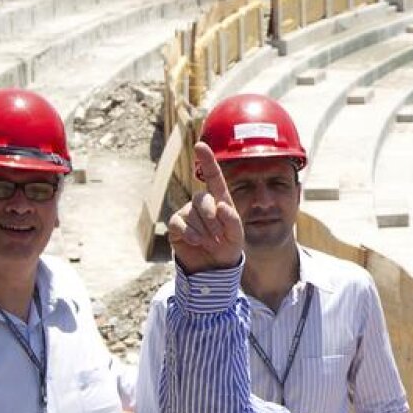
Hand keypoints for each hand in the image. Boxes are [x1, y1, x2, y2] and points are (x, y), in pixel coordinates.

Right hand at [168, 142, 243, 272]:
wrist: (213, 268)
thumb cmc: (228, 247)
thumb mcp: (237, 235)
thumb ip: (233, 220)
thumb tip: (220, 205)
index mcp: (219, 200)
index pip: (213, 177)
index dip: (207, 160)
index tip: (200, 144)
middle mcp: (201, 203)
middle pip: (202, 199)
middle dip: (212, 220)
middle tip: (218, 237)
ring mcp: (187, 213)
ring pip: (191, 215)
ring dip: (203, 232)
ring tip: (209, 243)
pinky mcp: (176, 225)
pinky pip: (179, 224)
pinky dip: (189, 234)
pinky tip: (196, 242)